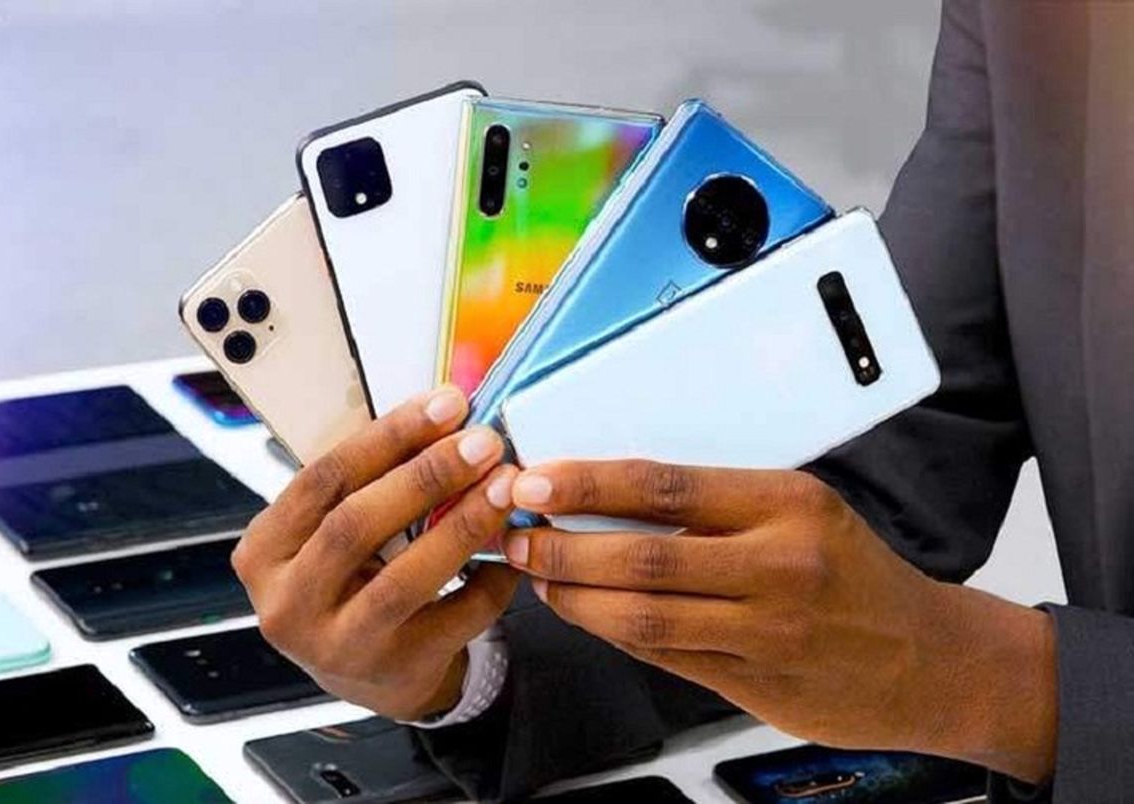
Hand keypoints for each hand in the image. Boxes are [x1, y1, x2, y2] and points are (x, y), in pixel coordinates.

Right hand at [233, 385, 518, 720]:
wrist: (369, 675)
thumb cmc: (351, 583)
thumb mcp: (333, 532)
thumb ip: (371, 480)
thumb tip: (446, 416)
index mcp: (265, 552)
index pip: (324, 478)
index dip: (389, 436)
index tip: (446, 405)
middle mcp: (289, 603)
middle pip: (356, 525)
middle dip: (428, 475)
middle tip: (482, 442)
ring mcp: (339, 645)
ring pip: (406, 577)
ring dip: (463, 523)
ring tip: (505, 485)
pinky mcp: (396, 671)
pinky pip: (455, 616)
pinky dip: (491, 577)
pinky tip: (514, 545)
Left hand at [501, 460, 1056, 782]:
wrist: (930, 659)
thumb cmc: (858, 572)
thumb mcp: (803, 509)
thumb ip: (717, 504)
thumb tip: (614, 493)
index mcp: (787, 504)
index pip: (666, 483)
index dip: (589, 483)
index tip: (538, 478)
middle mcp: (778, 567)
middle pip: (643, 555)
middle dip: (564, 546)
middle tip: (518, 534)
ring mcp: (766, 633)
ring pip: (643, 615)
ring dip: (576, 596)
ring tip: (539, 575)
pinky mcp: (755, 686)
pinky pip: (664, 656)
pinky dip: (614, 633)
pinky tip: (586, 614)